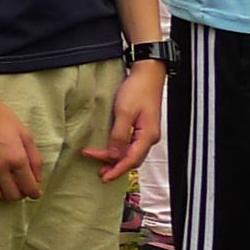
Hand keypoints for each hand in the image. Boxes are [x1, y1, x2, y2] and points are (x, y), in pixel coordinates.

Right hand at [0, 83, 43, 201]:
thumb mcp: (26, 135)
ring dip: (2, 194)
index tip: (35, 193)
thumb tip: (38, 179)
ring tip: (5, 185)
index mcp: (17, 158)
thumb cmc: (4, 118)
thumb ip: (35, 159)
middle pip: (12, 195)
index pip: (29, 187)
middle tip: (20, 188)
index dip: (35, 193)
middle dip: (20, 195)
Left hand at [89, 61, 164, 183]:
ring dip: (118, 160)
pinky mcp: (143, 126)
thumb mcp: (124, 112)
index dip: (116, 170)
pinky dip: (121, 151)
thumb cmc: (137, 90)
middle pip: (133, 159)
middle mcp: (150, 137)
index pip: (131, 160)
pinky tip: (113, 152)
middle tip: (100, 174)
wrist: (148, 73)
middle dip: (116, 168)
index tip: (102, 176)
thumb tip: (114, 155)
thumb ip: (119, 135)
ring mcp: (147, 132)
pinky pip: (132, 145)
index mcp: (147, 136)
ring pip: (132, 153)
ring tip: (103, 166)